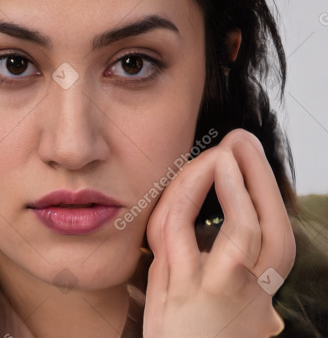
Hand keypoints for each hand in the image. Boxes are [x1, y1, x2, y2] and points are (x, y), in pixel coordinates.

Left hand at [143, 129, 295, 337]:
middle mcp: (252, 290)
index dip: (262, 186)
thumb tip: (214, 209)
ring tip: (220, 151)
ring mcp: (219, 290)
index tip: (247, 152)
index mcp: (259, 286)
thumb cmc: (195, 330)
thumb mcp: (217, 292)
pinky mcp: (184, 289)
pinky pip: (185, 231)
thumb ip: (219, 255)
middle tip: (242, 138)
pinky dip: (192, 195)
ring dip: (227, 179)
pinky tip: (190, 176)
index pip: (274, 229)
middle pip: (268, 224)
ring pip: (240, 225)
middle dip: (257, 174)